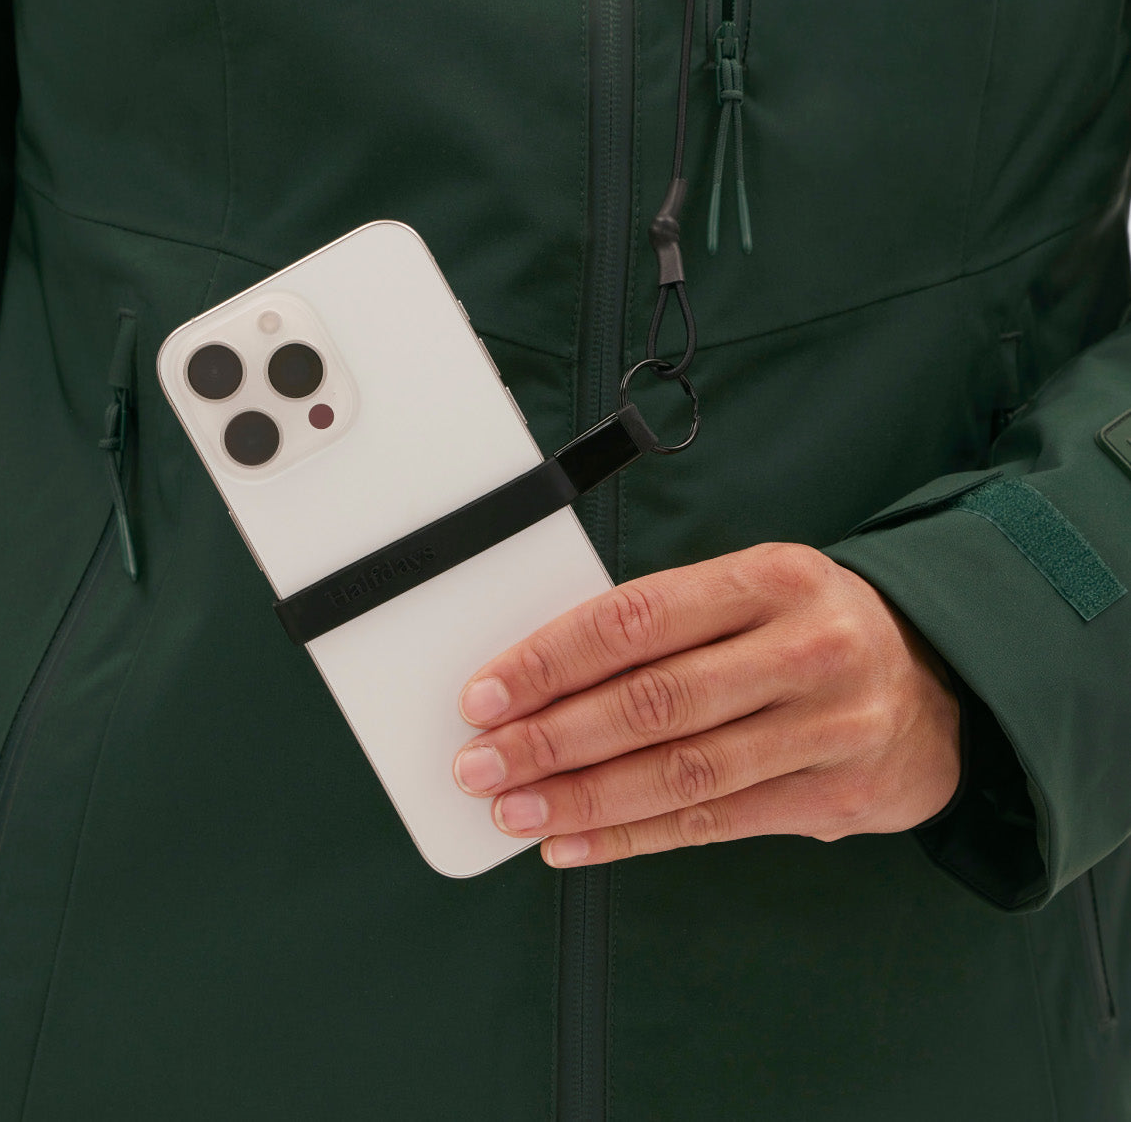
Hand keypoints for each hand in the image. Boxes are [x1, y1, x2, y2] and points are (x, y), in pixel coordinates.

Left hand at [452, 542, 960, 867]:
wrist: (939, 683)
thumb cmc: (807, 628)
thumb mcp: (750, 593)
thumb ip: (662, 626)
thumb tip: (538, 680)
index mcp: (770, 577)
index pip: (635, 617)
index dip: (550, 660)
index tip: (485, 693)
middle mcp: (805, 648)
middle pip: (654, 701)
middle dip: (551, 737)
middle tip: (481, 762)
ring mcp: (828, 727)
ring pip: (681, 773)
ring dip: (582, 798)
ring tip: (514, 810)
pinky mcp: (834, 798)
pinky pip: (712, 824)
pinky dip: (631, 838)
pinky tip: (572, 843)